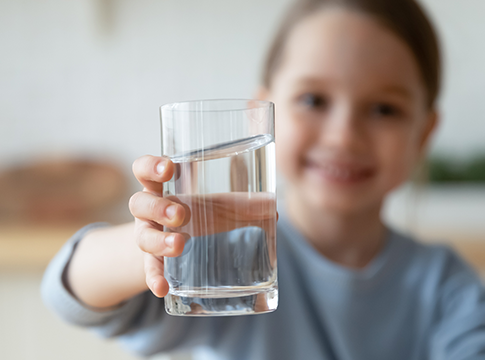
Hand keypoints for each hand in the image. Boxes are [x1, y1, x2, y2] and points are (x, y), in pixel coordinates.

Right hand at [129, 155, 276, 298]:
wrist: (176, 245)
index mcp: (162, 187)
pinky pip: (149, 270)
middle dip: (158, 207)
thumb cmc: (199, 215)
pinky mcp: (152, 262)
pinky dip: (154, 278)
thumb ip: (243, 205)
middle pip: (139, 203)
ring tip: (179, 245)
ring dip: (158, 241)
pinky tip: (163, 288)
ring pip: (142, 236)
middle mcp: (149, 211)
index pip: (144, 169)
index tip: (169, 168)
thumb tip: (274, 207)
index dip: (150, 167)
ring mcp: (148, 236)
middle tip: (181, 213)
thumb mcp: (218, 207)